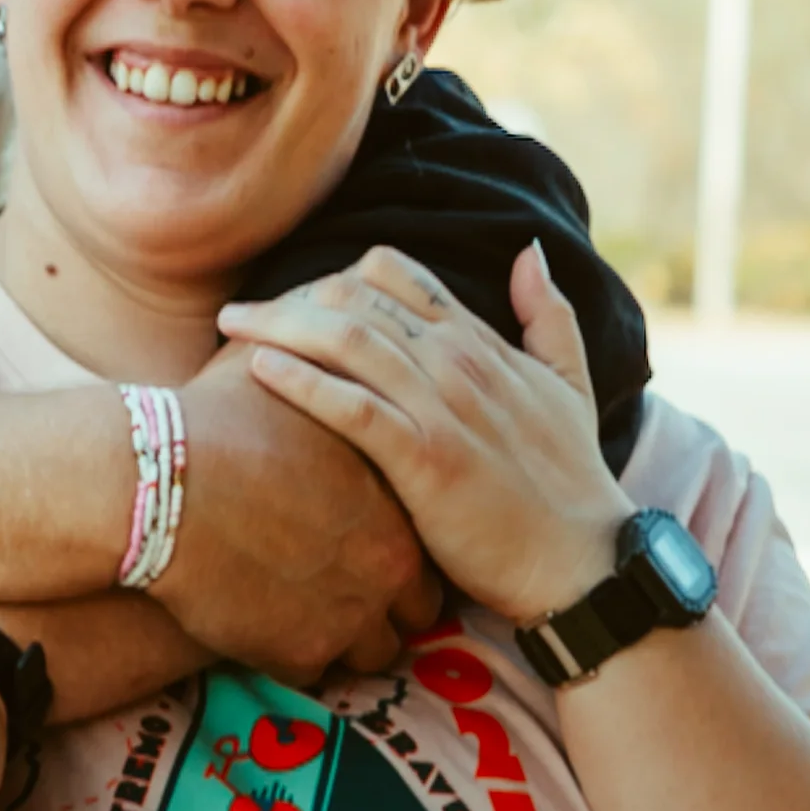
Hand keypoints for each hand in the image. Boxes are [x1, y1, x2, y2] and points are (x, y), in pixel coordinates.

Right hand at [156, 342, 442, 685]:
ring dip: (350, 637)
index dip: (401, 531)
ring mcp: (353, 613)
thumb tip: (326, 305)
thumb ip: (322, 346)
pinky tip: (269, 631)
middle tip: (348, 584)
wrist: (158, 483)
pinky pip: (322, 674)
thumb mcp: (281, 364)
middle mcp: (391, 557)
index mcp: (398, 488)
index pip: (429, 529)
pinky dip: (299, 657)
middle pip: (419, 603)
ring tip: (310, 617)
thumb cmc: (213, 419)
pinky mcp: (306, 654)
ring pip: (378, 649)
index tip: (367, 532)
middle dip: (389, 597)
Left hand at [218, 241, 625, 622]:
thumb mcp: (570, 381)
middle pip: (357, 299)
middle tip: (238, 312)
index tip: (292, 298)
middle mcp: (457, 361)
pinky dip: (301, 381)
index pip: (395, 275)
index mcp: (480, 341)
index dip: (336, 276)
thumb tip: (528, 251)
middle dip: (290, 297)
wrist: (580, 559)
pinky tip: (257, 369)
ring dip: (280, 325)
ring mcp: (442, 407)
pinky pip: (351, 407)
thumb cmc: (570, 480)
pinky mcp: (426, 458)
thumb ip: (549, 314)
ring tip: (229, 326)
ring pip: (347, 340)